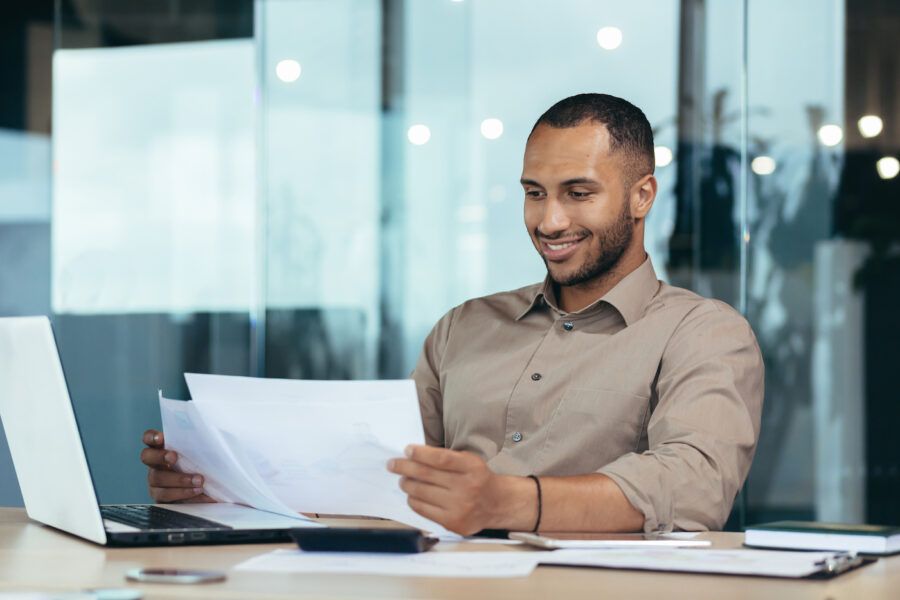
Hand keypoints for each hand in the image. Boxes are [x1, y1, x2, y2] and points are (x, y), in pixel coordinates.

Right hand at [140, 429, 213, 503]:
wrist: (204, 491)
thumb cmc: (201, 466)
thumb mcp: (200, 455)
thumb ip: (197, 447)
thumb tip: (209, 441)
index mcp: (163, 448)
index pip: (149, 438)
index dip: (151, 436)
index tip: (160, 437)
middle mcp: (155, 464)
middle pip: (147, 457)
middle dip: (159, 456)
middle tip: (174, 457)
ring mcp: (155, 481)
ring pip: (158, 479)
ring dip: (179, 480)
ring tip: (199, 482)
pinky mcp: (160, 498)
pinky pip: (167, 498)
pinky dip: (185, 495)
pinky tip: (199, 493)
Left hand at [387, 445, 532, 535]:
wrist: (496, 504)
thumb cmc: (477, 478)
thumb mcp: (468, 461)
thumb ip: (445, 458)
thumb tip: (413, 455)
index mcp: (472, 467)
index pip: (441, 459)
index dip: (421, 453)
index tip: (407, 450)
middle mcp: (467, 487)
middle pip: (426, 475)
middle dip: (405, 467)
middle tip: (393, 464)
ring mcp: (459, 507)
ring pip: (421, 492)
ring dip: (407, 484)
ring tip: (403, 479)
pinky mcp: (452, 522)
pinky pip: (423, 509)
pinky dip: (413, 500)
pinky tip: (411, 494)